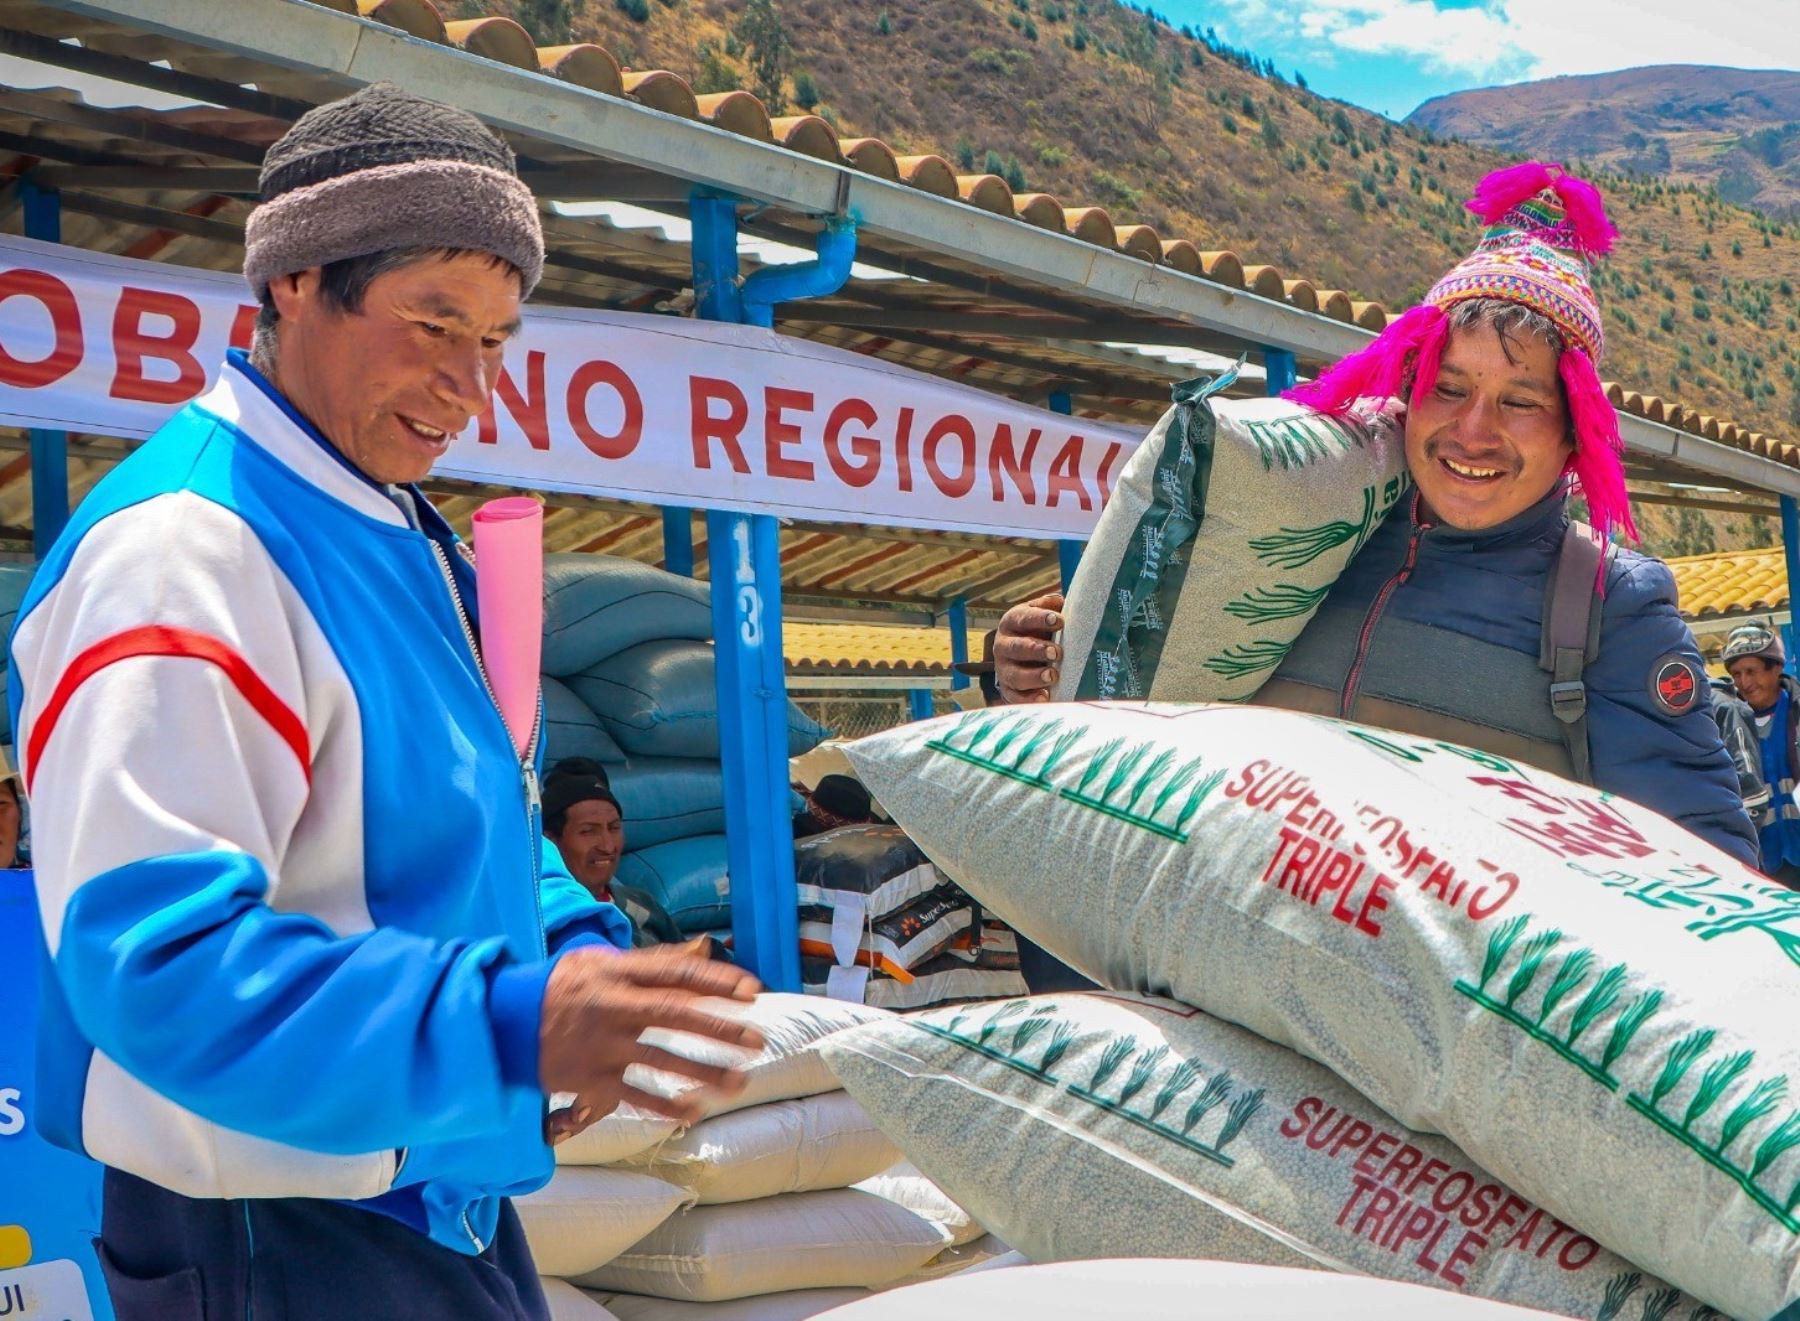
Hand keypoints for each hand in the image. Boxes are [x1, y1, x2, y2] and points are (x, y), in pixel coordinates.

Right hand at [538, 945, 763, 1127]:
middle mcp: (613, 1006)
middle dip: (721, 1028)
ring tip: (739, 1082)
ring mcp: (602, 1045)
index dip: (717, 980)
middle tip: (757, 1040)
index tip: (752, 991)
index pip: (677, 973)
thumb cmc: (562, 987)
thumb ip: (646, 964)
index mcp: (618, 972)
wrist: (502, 1021)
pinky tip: (694, 1112)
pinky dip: (664, 1106)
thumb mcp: (599, 961)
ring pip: (661, 1060)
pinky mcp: (590, 1078)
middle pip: (676, 1015)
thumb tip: (697, 955)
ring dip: (704, 1072)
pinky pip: (634, 1095)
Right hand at [994, 591, 1064, 703]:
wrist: (1021, 655)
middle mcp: (1003, 645)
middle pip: (1017, 648)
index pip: (1023, 618)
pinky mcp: (1008, 690)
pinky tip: (1045, 698)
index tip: (1059, 620)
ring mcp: (1004, 669)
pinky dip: (1029, 699)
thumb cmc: (1037, 630)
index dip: (1040, 619)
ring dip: (1034, 676)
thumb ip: (1050, 606)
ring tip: (1053, 676)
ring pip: (1015, 675)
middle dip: (1036, 650)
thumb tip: (1059, 601)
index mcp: (1011, 622)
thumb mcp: (1041, 614)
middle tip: (1057, 652)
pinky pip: (1016, 697)